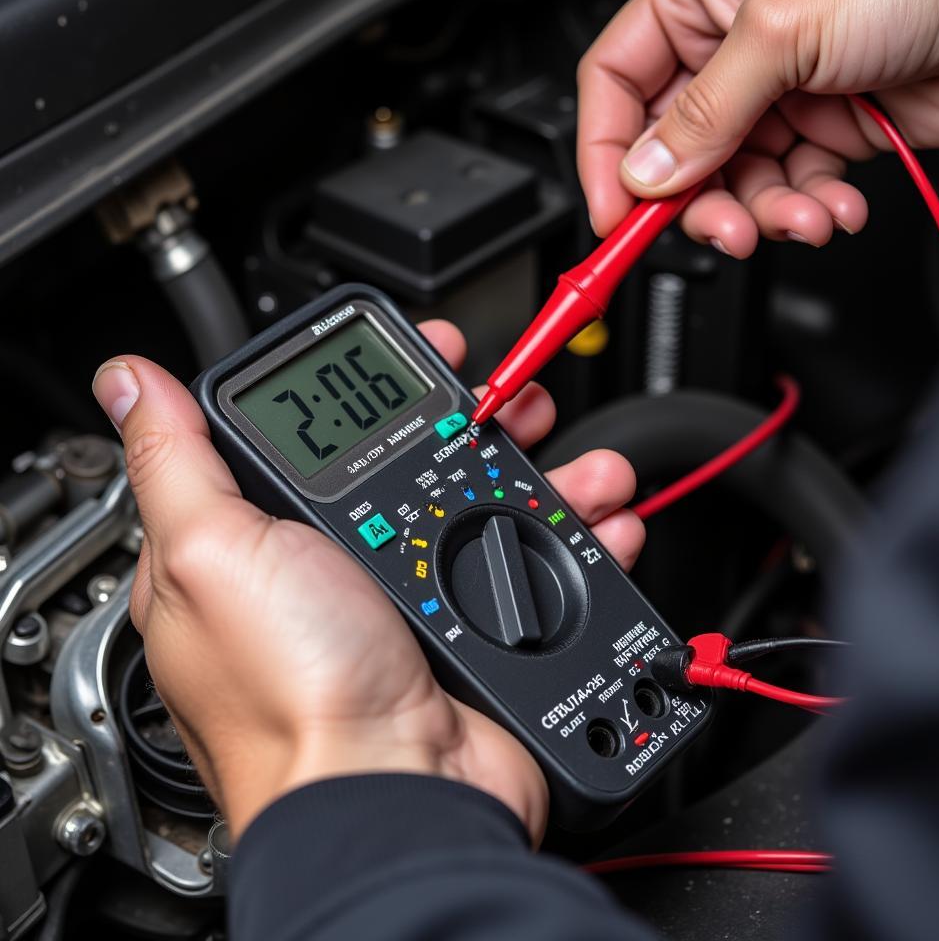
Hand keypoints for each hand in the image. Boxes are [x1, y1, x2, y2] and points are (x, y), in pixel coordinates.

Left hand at [92, 321, 644, 842]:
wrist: (394, 794)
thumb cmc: (293, 695)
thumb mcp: (212, 554)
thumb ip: (176, 462)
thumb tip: (132, 382)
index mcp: (264, 542)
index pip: (316, 436)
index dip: (368, 387)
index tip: (417, 354)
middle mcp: (339, 567)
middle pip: (416, 460)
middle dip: (474, 418)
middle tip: (507, 399)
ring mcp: (412, 597)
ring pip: (487, 502)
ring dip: (541, 468)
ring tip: (572, 454)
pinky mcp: (475, 628)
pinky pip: (535, 562)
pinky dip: (574, 534)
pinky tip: (597, 518)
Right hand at [578, 0, 938, 255]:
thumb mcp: (779, 32)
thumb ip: (701, 113)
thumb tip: (645, 172)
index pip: (616, 83)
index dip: (606, 151)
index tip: (617, 210)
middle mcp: (730, 48)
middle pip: (672, 150)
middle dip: (697, 200)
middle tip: (718, 228)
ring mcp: (774, 95)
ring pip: (729, 182)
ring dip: (763, 213)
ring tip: (800, 217)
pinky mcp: (818, 133)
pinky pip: (784, 191)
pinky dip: (806, 210)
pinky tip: (834, 205)